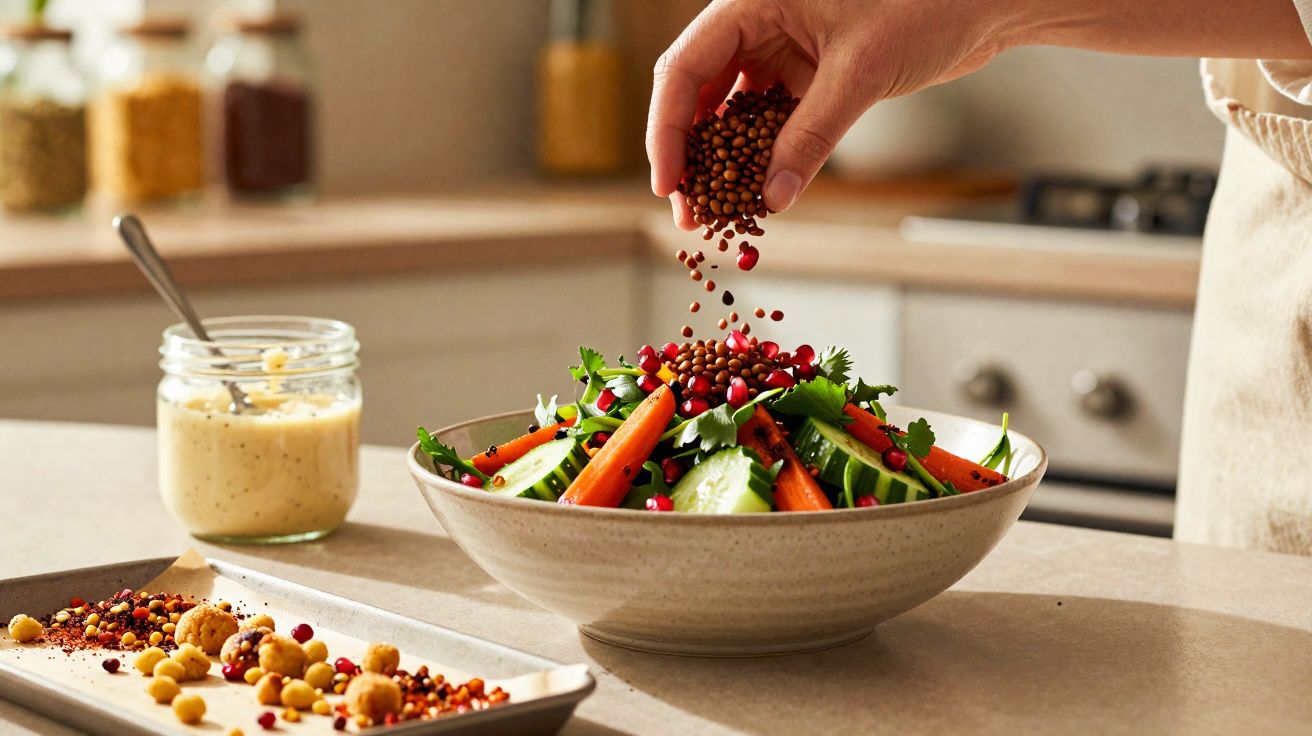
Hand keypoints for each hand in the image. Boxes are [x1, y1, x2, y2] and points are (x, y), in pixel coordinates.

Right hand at [646, 0, 1024, 228]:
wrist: (983, 3)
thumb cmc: (925, 7)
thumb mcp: (858, 74)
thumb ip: (810, 138)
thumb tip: (771, 199)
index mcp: (752, 0)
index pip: (684, 68)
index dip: (667, 130)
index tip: (669, 183)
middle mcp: (757, 23)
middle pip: (697, 96)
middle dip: (691, 157)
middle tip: (690, 213)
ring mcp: (780, 50)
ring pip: (730, 114)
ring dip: (723, 164)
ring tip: (718, 214)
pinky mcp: (805, 74)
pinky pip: (768, 122)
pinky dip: (760, 159)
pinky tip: (756, 195)